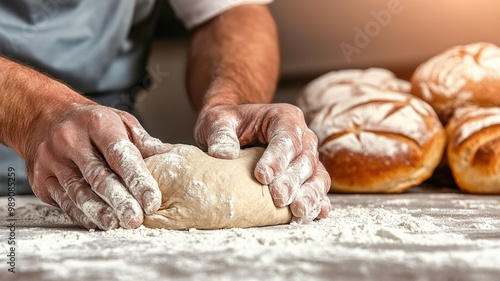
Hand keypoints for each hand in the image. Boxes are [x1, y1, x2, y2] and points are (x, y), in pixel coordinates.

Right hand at [24, 103, 169, 229]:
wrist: (45, 115)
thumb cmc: (92, 122)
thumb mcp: (119, 120)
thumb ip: (143, 142)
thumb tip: (173, 157)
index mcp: (96, 123)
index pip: (120, 155)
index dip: (138, 179)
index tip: (152, 201)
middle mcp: (71, 139)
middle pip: (98, 176)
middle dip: (120, 200)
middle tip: (136, 219)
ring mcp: (52, 159)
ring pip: (78, 191)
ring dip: (99, 211)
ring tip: (116, 224)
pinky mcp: (41, 177)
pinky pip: (63, 200)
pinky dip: (81, 213)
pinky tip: (97, 222)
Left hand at [194, 103, 330, 222]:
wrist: (235, 130)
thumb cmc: (229, 124)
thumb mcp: (218, 121)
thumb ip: (220, 134)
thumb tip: (223, 154)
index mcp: (284, 118)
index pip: (286, 137)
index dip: (277, 158)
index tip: (262, 176)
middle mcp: (302, 137)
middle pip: (304, 159)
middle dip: (292, 181)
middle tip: (279, 199)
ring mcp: (308, 158)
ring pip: (317, 176)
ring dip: (310, 195)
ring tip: (298, 212)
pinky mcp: (308, 177)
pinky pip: (318, 189)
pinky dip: (317, 203)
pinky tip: (314, 214)